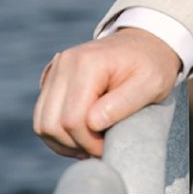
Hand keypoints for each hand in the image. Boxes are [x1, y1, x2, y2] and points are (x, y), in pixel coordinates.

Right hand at [34, 28, 182, 159]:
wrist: (143, 45)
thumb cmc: (151, 66)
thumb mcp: (151, 84)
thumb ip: (124, 103)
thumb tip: (92, 123)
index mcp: (88, 64)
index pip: (72, 119)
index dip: (89, 142)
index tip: (110, 146)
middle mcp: (65, 64)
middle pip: (51, 124)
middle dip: (75, 145)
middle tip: (100, 148)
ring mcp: (54, 71)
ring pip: (42, 124)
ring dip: (63, 143)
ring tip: (90, 144)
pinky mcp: (51, 80)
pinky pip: (42, 118)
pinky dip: (58, 134)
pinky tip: (81, 136)